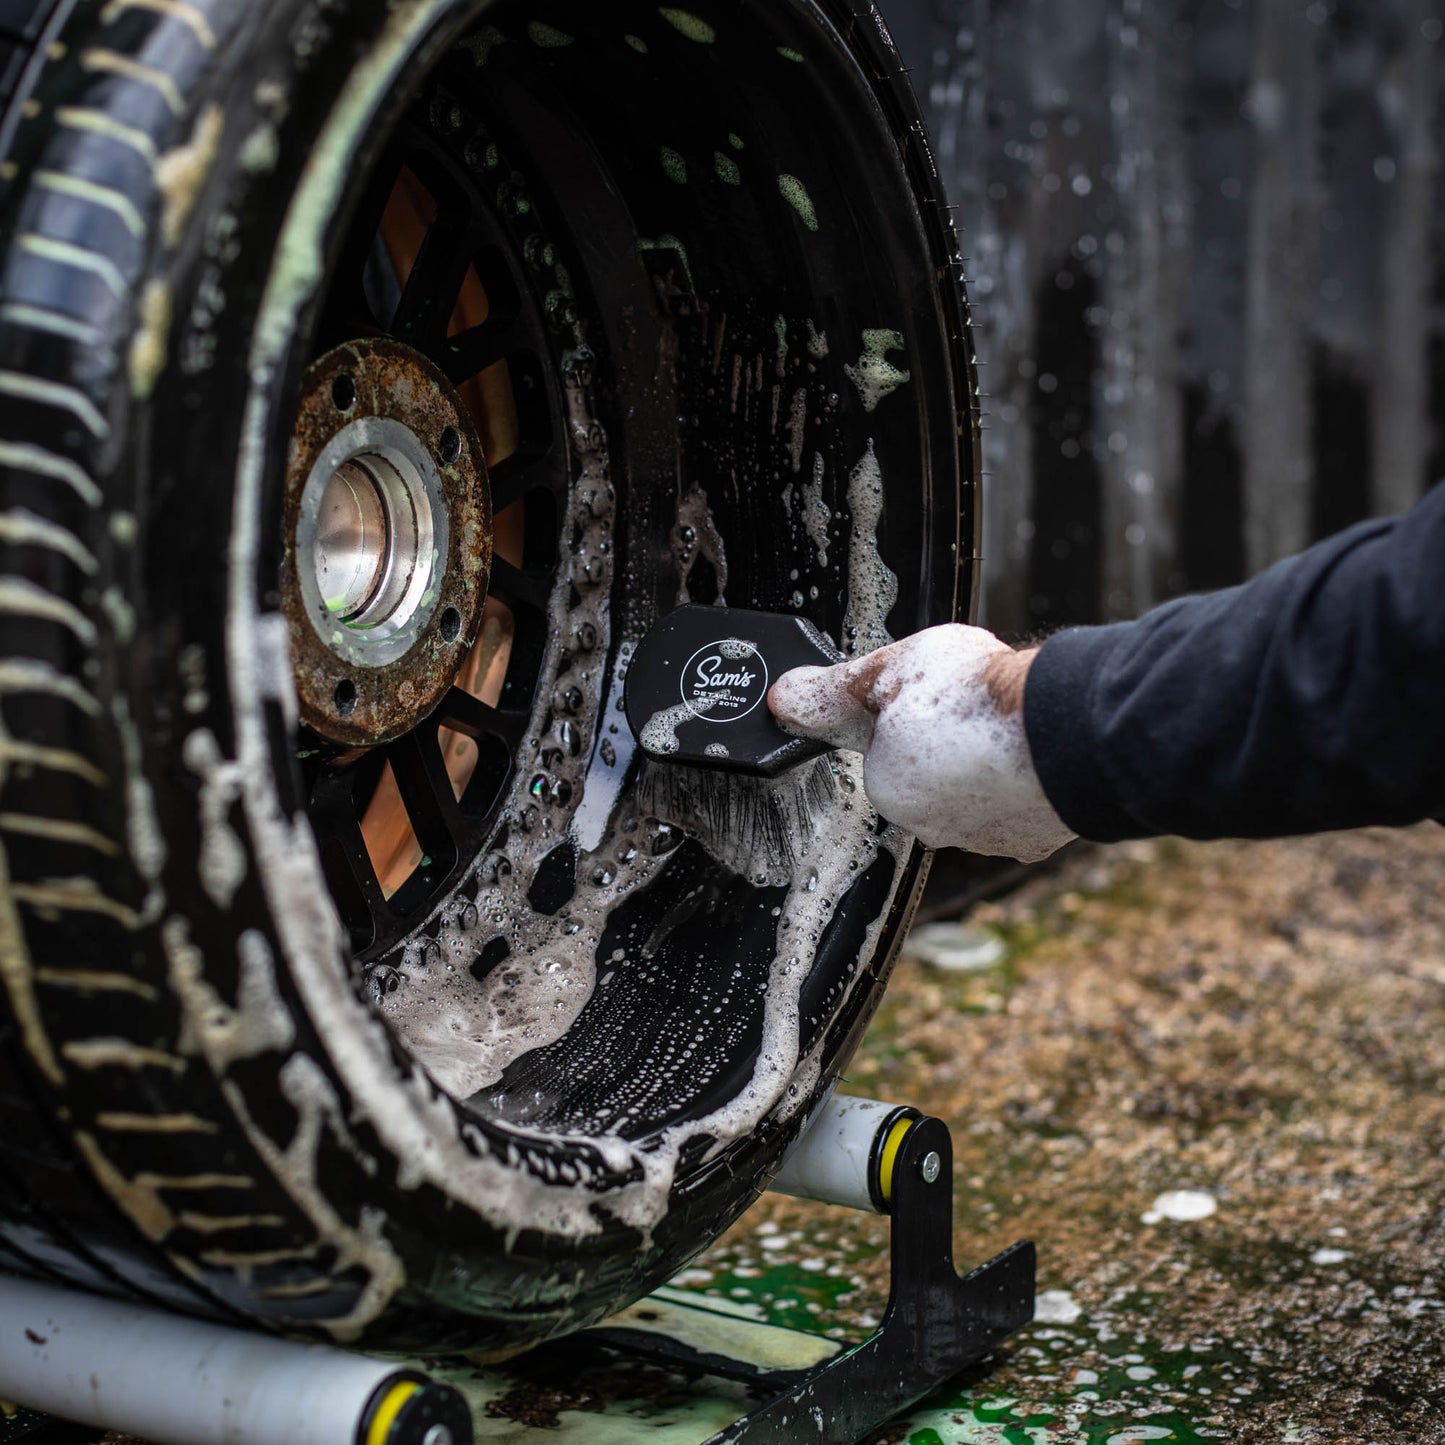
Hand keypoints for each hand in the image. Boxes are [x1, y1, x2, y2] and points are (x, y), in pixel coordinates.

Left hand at [767, 624, 1075, 861]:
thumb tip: (783, 699)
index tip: (928, 696)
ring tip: (1001, 726)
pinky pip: (1014, 809)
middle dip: (941, 745)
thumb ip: (831, 691)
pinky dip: (1017, 784)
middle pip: (926, 778)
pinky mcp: (1028, 842)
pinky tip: (1028, 753)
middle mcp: (929, 828)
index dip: (904, 714)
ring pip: (971, 795)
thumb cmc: (976, 698)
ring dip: (981, 766)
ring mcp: (982, 840)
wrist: (1064, 727)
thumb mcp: (887, 672)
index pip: (883, 752)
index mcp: (887, 789)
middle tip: (967, 708)